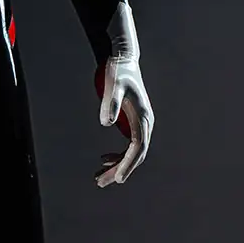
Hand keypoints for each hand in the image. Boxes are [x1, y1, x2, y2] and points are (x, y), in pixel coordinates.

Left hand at [93, 58, 152, 187]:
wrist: (124, 60)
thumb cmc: (118, 72)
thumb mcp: (112, 86)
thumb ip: (110, 104)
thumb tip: (106, 123)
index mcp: (143, 117)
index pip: (138, 147)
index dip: (128, 164)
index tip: (118, 178)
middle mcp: (145, 123)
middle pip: (135, 154)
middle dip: (119, 170)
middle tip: (100, 182)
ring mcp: (140, 124)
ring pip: (131, 152)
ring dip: (116, 165)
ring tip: (99, 177)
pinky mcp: (133, 123)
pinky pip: (128, 145)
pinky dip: (117, 155)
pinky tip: (104, 159)